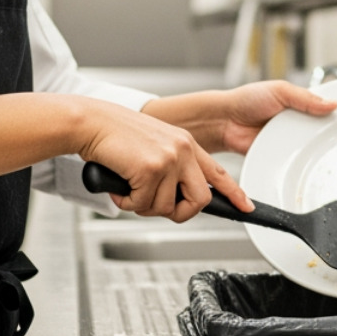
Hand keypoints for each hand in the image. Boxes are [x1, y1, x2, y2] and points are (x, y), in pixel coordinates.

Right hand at [75, 98, 252, 221]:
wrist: (90, 122)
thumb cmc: (115, 137)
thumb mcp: (154, 148)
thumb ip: (171, 169)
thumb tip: (176, 200)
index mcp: (187, 144)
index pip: (218, 173)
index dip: (234, 193)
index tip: (245, 207)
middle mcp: (183, 149)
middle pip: (200, 200)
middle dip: (179, 213)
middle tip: (157, 208)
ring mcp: (169, 158)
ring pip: (166, 207)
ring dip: (143, 206)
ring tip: (129, 189)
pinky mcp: (151, 168)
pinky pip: (143, 204)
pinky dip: (127, 202)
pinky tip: (119, 186)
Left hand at [214, 81, 336, 154]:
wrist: (225, 122)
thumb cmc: (247, 100)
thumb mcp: (279, 90)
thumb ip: (305, 97)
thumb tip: (331, 104)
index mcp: (299, 104)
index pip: (324, 110)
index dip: (335, 115)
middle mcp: (296, 122)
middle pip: (320, 131)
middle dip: (327, 134)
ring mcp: (288, 140)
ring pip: (309, 147)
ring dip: (314, 148)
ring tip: (325, 150)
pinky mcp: (280, 156)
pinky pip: (295, 160)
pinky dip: (300, 160)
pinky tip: (308, 161)